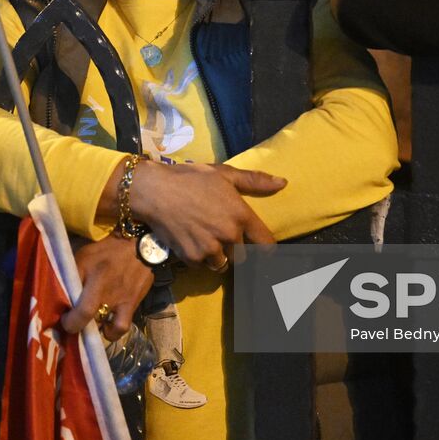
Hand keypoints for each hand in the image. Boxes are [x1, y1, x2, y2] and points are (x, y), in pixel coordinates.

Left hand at [60, 235, 152, 341]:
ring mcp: (124, 302)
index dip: (70, 321)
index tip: (63, 319)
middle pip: (92, 321)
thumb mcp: (85, 255)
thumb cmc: (108, 252)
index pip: (83, 310)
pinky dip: (113, 331)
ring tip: (91, 326)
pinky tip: (106, 326)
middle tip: (72, 323)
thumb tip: (59, 292)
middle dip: (78, 327)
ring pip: (111, 329)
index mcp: (97, 280)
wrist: (140, 248)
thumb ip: (73, 273)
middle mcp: (111, 295)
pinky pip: (122, 327)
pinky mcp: (133, 306)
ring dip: (98, 331)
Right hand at [129, 161, 281, 269]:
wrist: (155, 191)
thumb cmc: (191, 178)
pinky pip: (203, 266)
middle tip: (222, 235)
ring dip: (218, 256)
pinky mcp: (192, 258)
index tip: (261, 249)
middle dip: (236, 249)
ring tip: (206, 239)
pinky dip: (199, 258)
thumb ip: (255, 181)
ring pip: (223, 263)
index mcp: (241, 215)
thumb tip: (283, 183)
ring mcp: (211, 249)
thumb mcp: (224, 174)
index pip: (266, 244)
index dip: (266, 248)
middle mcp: (229, 235)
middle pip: (244, 256)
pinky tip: (192, 241)